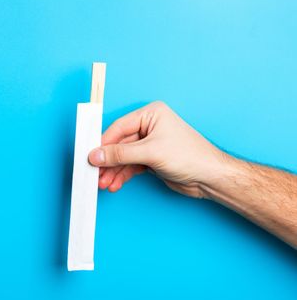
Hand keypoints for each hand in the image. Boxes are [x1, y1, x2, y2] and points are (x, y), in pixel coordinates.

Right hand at [88, 101, 226, 196]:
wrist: (209, 177)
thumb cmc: (189, 156)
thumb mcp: (150, 153)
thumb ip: (120, 154)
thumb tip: (96, 155)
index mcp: (151, 115)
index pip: (119, 127)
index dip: (103, 143)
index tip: (89, 156)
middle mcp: (149, 127)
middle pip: (119, 144)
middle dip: (107, 162)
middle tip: (94, 174)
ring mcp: (149, 144)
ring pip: (123, 158)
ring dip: (112, 171)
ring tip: (104, 184)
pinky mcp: (151, 160)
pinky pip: (130, 166)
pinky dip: (122, 176)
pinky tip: (115, 184)